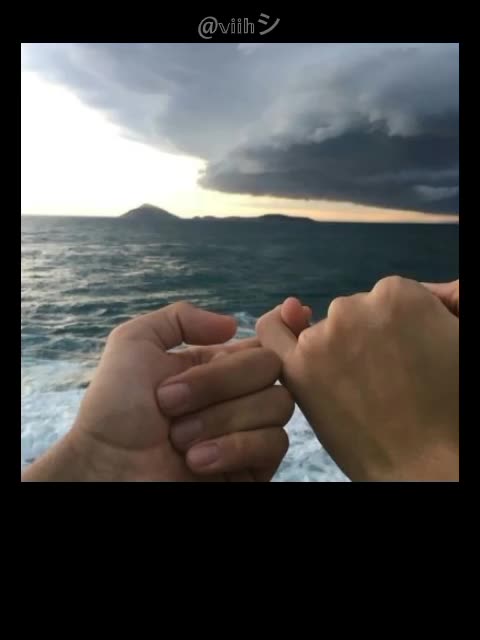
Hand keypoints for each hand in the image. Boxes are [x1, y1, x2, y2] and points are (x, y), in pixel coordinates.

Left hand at [23, 302, 291, 481]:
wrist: (107, 468)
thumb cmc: (115, 408)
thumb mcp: (134, 343)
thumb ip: (180, 318)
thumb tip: (234, 324)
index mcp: (218, 365)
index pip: (265, 340)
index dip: (285, 325)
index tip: (293, 311)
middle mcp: (239, 395)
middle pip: (272, 366)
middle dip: (219, 382)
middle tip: (169, 402)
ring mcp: (249, 431)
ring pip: (277, 405)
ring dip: (220, 419)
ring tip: (178, 439)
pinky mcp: (254, 467)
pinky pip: (272, 444)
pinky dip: (233, 447)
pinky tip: (197, 460)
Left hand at [256, 277, 458, 481]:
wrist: (430, 461)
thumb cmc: (451, 403)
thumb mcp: (457, 337)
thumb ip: (440, 300)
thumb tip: (418, 291)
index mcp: (398, 294)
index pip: (387, 301)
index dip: (396, 333)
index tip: (405, 359)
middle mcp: (356, 307)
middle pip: (354, 314)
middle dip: (367, 339)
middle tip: (385, 378)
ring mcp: (323, 337)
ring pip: (323, 330)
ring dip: (336, 349)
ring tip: (359, 387)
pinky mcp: (299, 368)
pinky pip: (271, 332)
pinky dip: (278, 327)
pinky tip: (291, 340)